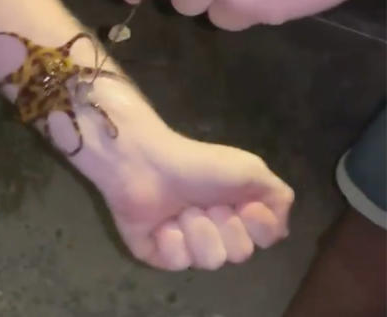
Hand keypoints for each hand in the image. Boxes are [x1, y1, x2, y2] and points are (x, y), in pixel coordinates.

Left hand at [48, 79, 294, 269]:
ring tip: (182, 209)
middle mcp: (216, 232)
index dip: (259, 225)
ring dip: (199, 229)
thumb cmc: (197, 162)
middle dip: (226, 224)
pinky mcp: (158, 254)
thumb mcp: (252, 169)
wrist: (145, 161)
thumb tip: (280, 230)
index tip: (247, 204)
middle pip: (240, 254)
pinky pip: (178, 262)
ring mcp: (187, 245)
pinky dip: (173, 239)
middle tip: (207, 202)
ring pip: (211, 261)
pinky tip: (163, 222)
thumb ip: (279, 197)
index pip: (267, 240)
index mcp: (239, 213)